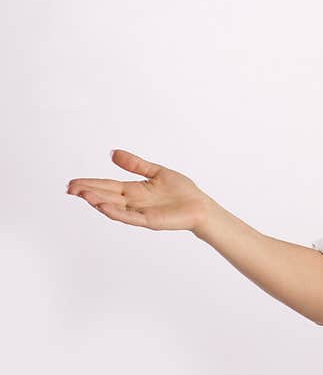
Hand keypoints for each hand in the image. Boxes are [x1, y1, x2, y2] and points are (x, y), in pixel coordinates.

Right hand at [66, 149, 213, 231]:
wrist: (200, 206)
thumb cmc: (182, 191)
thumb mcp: (156, 172)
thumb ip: (135, 164)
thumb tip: (113, 153)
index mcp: (134, 190)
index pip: (107, 186)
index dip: (90, 184)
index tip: (73, 182)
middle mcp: (134, 202)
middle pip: (106, 196)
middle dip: (88, 192)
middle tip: (69, 189)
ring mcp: (140, 212)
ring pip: (114, 207)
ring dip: (98, 201)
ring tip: (83, 195)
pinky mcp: (149, 220)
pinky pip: (130, 217)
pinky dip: (116, 212)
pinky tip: (103, 206)